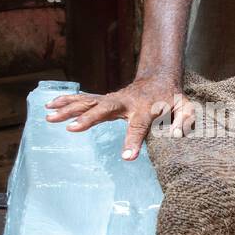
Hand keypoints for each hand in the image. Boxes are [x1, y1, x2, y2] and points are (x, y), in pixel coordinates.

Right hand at [45, 75, 198, 159]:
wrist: (159, 78)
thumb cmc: (172, 98)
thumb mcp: (185, 108)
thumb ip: (183, 120)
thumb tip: (175, 135)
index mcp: (145, 109)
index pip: (138, 127)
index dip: (133, 141)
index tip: (127, 156)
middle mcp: (125, 103)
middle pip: (104, 109)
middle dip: (88, 119)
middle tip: (72, 129)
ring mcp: (113, 99)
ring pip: (89, 102)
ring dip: (69, 108)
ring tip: (49, 116)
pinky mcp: (105, 99)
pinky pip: (84, 100)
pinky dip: (67, 101)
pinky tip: (50, 105)